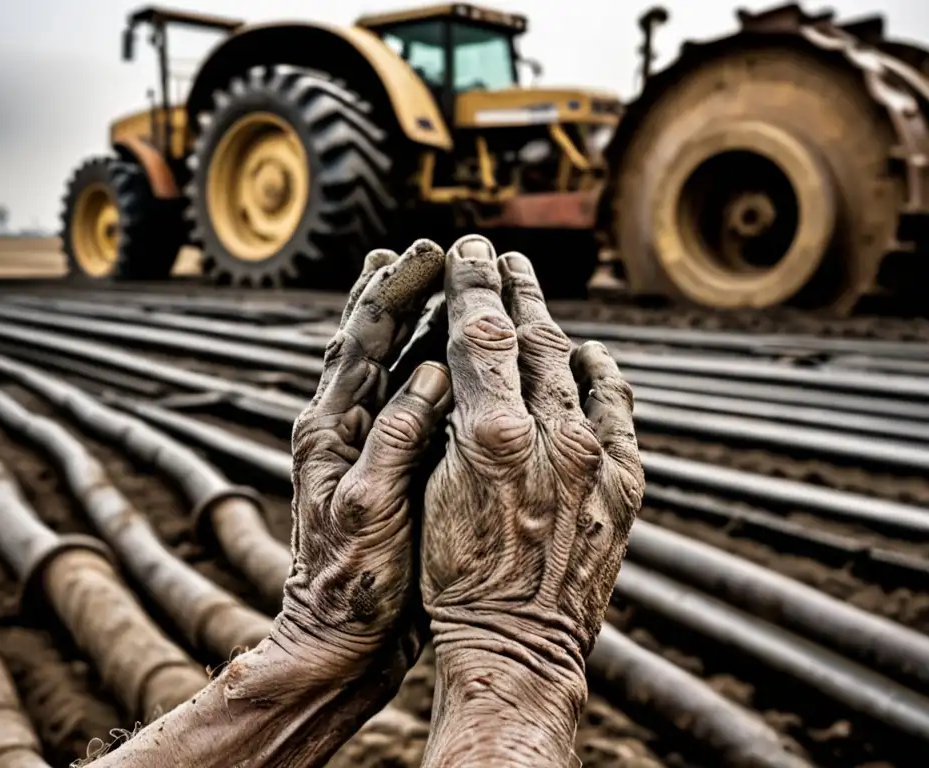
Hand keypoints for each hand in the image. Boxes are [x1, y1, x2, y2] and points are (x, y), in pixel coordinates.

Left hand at [88, 241, 451, 767]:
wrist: (338, 640)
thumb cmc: (349, 585)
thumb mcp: (370, 510)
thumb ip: (396, 438)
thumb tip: (435, 372)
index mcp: (329, 429)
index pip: (359, 339)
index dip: (393, 290)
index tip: (431, 252)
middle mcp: (342, 428)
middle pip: (372, 340)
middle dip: (403, 292)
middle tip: (439, 252)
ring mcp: (365, 447)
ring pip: (395, 369)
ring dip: (421, 325)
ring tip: (448, 288)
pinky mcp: (389, 469)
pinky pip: (413, 406)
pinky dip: (435, 373)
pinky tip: (460, 360)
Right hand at [420, 235, 643, 766]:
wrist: (519, 646)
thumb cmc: (455, 579)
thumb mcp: (431, 492)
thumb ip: (449, 424)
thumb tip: (458, 366)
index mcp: (492, 435)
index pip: (481, 334)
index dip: (472, 283)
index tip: (467, 248)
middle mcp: (552, 436)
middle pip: (531, 336)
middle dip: (510, 286)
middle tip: (498, 251)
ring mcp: (596, 458)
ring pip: (573, 365)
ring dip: (552, 321)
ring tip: (533, 289)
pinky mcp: (623, 484)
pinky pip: (618, 409)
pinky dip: (604, 375)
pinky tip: (592, 352)